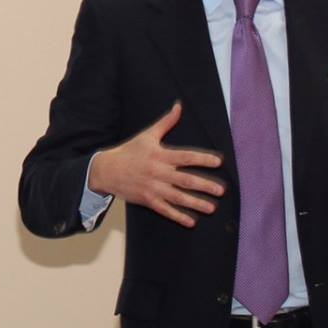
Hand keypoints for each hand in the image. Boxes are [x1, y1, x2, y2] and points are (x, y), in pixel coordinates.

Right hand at [86, 101, 223, 227]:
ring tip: (211, 208)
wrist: (106, 170)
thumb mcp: (147, 135)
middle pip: (185, 180)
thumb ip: (166, 122)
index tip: (218, 162)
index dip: (203, 159)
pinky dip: (177, 216)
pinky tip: (191, 221)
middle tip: (221, 191)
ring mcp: (152, 188)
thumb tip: (179, 106)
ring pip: (178, 197)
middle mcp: (158, 172)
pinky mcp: (147, 200)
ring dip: (195, 203)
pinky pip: (165, 209)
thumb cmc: (129, 151)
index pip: (186, 157)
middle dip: (204, 186)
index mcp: (160, 155)